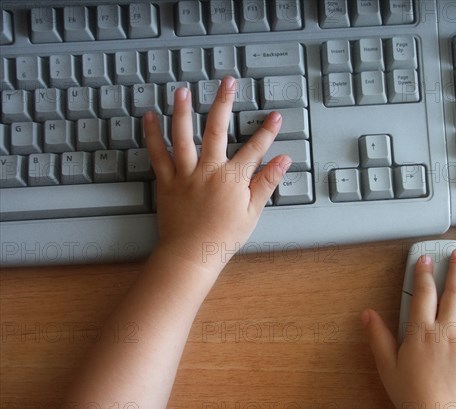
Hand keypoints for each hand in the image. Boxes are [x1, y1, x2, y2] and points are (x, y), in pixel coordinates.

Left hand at [144, 77, 290, 270]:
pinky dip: (152, 135)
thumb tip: (282, 161)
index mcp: (232, 179)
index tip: (275, 115)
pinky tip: (149, 117)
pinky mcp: (167, 182)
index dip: (267, 131)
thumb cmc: (223, 237)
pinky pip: (157, 154)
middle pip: (216, 130)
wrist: (191, 255)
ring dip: (182, 111)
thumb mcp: (252, 212)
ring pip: (182, 136)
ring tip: (182, 90)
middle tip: (227, 82)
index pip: (254, 149)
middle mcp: (208, 170)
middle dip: (223, 103)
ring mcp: (185, 174)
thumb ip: (266, 183)